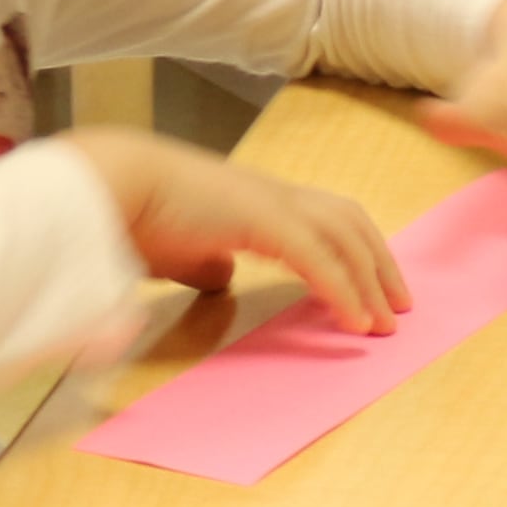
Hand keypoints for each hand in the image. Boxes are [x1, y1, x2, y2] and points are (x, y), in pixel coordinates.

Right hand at [73, 129, 407, 328]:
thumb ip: (206, 263)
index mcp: (256, 201)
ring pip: (343, 235)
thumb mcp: (180, 250)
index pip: (324, 218)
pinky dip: (341, 289)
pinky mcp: (261, 218)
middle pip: (348, 221)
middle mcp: (272, 195)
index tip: (370, 288)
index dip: (353, 250)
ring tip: (384, 321)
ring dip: (370, 279)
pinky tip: (354, 320)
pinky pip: (317, 257)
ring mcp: (269, 202)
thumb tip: (222, 278)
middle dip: (378, 263)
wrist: (108, 185)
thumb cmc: (131, 214)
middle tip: (398, 306)